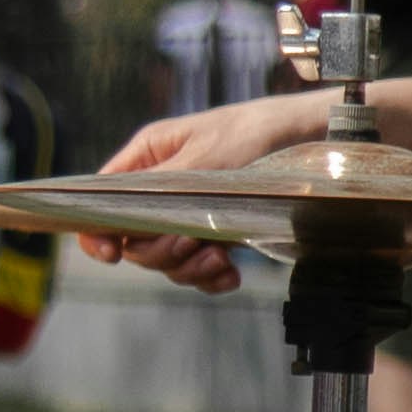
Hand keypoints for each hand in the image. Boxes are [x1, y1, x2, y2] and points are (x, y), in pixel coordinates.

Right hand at [76, 85, 331, 289]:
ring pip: (167, 260)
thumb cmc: (257, 134)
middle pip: (136, 240)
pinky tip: (232, 273)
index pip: (101, 201)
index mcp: (149, 158)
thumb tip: (124, 228)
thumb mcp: (205, 159)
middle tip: (191, 245)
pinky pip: (199, 269)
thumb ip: (160, 193)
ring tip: (220, 259)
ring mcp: (190, 214)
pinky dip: (212, 277)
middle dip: (161, 252)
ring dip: (189, 268)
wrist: (314, 139)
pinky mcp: (219, 235)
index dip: (97, 232)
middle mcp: (162, 189)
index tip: (111, 254)